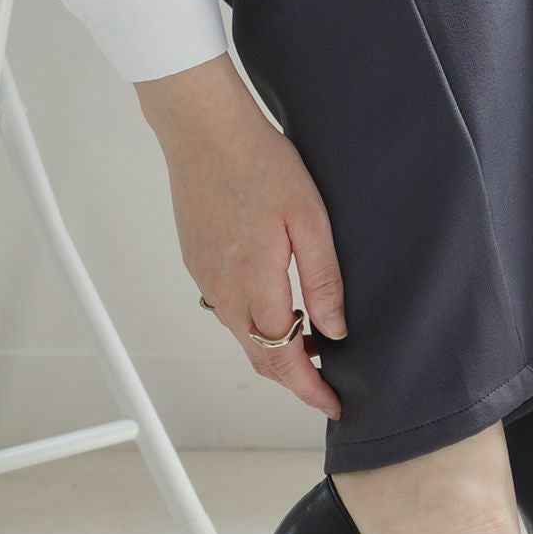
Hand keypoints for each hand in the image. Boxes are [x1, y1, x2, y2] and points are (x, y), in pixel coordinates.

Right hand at [135, 52, 344, 419]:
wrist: (203, 128)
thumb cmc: (261, 163)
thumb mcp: (310, 220)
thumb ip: (323, 280)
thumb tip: (335, 330)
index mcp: (254, 281)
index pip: (283, 358)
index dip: (310, 389)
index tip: (334, 405)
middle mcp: (222, 289)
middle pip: (259, 356)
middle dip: (294, 379)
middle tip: (329, 384)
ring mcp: (205, 278)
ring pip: (243, 336)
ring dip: (275, 351)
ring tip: (314, 346)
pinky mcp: (197, 263)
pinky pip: (229, 312)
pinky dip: (257, 325)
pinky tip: (282, 309)